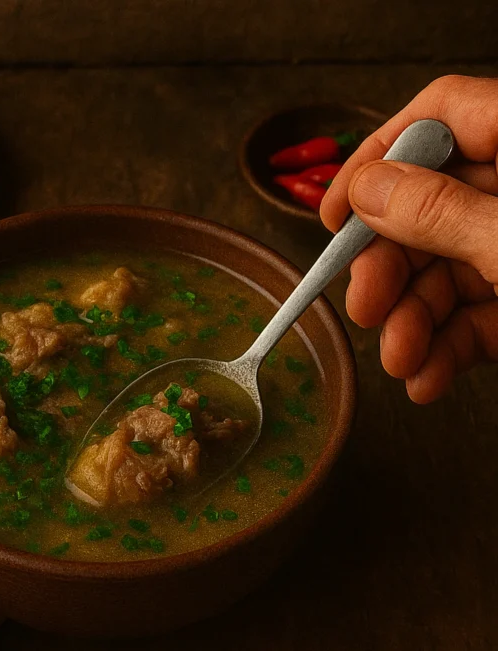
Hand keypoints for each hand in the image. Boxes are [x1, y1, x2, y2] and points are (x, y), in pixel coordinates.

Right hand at [321, 75, 497, 403]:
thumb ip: (442, 212)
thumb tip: (367, 189)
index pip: (439, 116)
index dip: (377, 154)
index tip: (335, 212)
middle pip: (428, 208)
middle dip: (388, 268)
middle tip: (362, 306)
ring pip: (444, 272)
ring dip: (410, 324)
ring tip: (399, 362)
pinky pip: (475, 316)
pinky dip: (446, 350)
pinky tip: (427, 379)